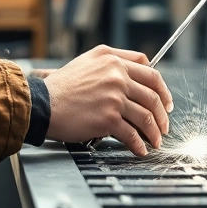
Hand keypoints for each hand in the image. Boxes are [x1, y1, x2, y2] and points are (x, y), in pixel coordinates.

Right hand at [43, 46, 173, 155]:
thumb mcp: (85, 63)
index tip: (164, 100)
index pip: (149, 69)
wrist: (42, 104)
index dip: (162, 87)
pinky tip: (140, 149)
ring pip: (146, 115)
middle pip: (152, 94)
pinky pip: (132, 134)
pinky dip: (138, 144)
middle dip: (162, 113)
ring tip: (155, 140)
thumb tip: (132, 81)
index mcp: (111, 58)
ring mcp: (114, 95)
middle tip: (163, 124)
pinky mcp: (109, 117)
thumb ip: (109, 66)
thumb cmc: (59, 87)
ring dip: (154, 131)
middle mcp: (115, 73)